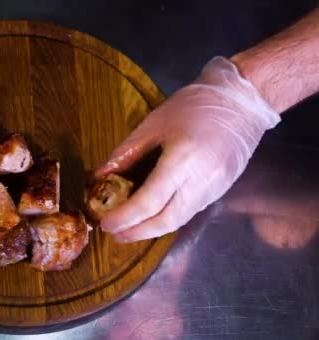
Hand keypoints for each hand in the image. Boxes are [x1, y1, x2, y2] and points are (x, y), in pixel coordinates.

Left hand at [96, 57, 280, 241]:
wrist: (242, 101)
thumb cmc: (194, 106)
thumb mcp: (154, 123)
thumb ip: (127, 151)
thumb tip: (101, 174)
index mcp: (182, 161)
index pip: (149, 202)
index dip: (125, 217)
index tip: (106, 223)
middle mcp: (201, 181)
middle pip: (166, 221)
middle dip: (138, 232)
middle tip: (115, 234)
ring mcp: (215, 189)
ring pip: (180, 220)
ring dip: (153, 229)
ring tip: (130, 229)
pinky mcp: (221, 191)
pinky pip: (191, 212)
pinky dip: (169, 218)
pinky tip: (154, 216)